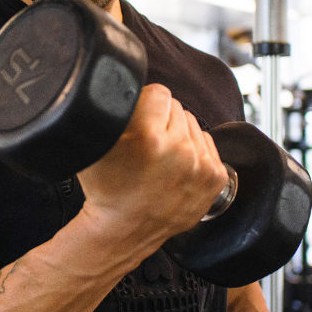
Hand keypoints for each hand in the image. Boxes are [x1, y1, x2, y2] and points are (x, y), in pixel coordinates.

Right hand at [77, 84, 228, 258]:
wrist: (123, 230)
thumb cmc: (106, 188)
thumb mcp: (95, 144)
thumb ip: (110, 109)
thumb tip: (123, 82)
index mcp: (148, 137)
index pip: (159, 92)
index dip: (144, 104)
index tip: (136, 121)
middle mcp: (179, 149)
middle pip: (177, 107)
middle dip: (161, 120)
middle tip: (145, 144)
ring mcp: (201, 165)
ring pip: (193, 124)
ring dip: (178, 134)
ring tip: (159, 157)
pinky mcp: (216, 178)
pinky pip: (207, 143)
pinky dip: (194, 152)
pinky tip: (175, 167)